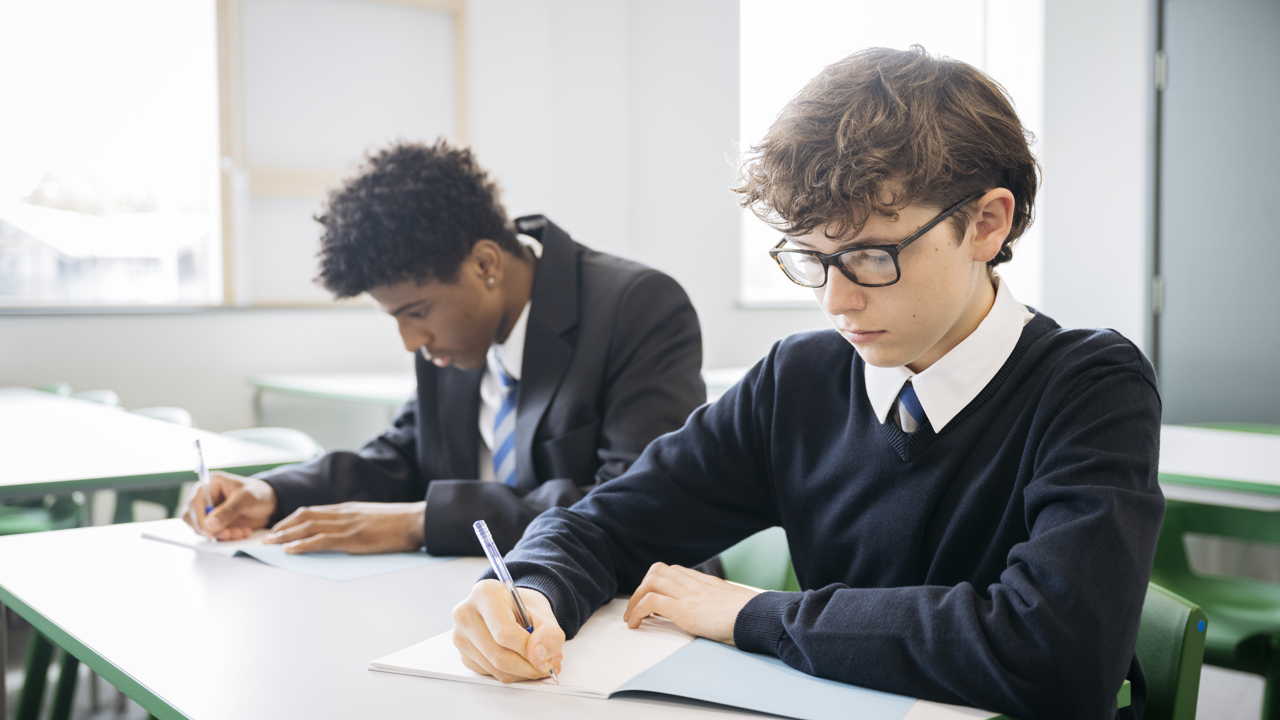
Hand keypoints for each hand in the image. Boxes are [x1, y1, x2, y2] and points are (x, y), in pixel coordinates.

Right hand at [180, 471, 276, 540]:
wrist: (270, 504)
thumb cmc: (259, 493)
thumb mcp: (247, 498)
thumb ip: (229, 510)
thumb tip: (210, 524)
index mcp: (210, 484)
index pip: (194, 501)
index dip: (199, 517)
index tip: (210, 530)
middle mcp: (205, 497)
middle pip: (192, 517)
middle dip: (209, 529)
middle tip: (228, 534)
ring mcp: (208, 511)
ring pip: (201, 528)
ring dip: (219, 534)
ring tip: (239, 532)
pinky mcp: (214, 523)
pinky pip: (213, 534)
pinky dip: (226, 537)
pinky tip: (241, 532)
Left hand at [264, 501, 425, 554]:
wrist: (415, 520)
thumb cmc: (399, 523)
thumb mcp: (373, 518)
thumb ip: (357, 522)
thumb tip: (347, 533)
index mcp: (348, 509)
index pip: (313, 511)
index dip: (292, 519)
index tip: (279, 528)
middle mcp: (343, 513)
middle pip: (304, 517)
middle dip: (283, 527)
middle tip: (266, 536)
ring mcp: (346, 525)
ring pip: (307, 527)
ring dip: (285, 536)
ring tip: (270, 543)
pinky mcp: (351, 538)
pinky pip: (321, 541)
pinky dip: (302, 544)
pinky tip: (290, 549)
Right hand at [452, 580, 564, 682]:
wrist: (512, 609)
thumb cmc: (524, 608)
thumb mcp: (545, 614)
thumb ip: (549, 634)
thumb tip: (538, 657)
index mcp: (485, 594)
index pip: (504, 632)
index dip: (528, 650)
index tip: (545, 655)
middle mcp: (466, 614)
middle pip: (498, 655)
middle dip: (527, 666)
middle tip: (546, 666)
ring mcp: (461, 636)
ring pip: (495, 669)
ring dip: (521, 672)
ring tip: (536, 662)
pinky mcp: (463, 655)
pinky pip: (490, 674)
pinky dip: (510, 674)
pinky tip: (520, 662)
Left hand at [623, 562, 761, 644]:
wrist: (761, 617)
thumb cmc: (754, 616)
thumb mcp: (737, 606)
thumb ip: (724, 605)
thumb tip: (724, 617)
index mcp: (707, 583)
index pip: (675, 571)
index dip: (659, 582)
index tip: (652, 597)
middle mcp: (696, 584)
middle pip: (658, 571)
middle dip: (643, 587)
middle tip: (637, 606)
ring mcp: (689, 595)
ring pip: (651, 582)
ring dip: (635, 599)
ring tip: (631, 617)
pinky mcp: (684, 609)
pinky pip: (651, 602)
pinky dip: (638, 611)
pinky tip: (636, 624)